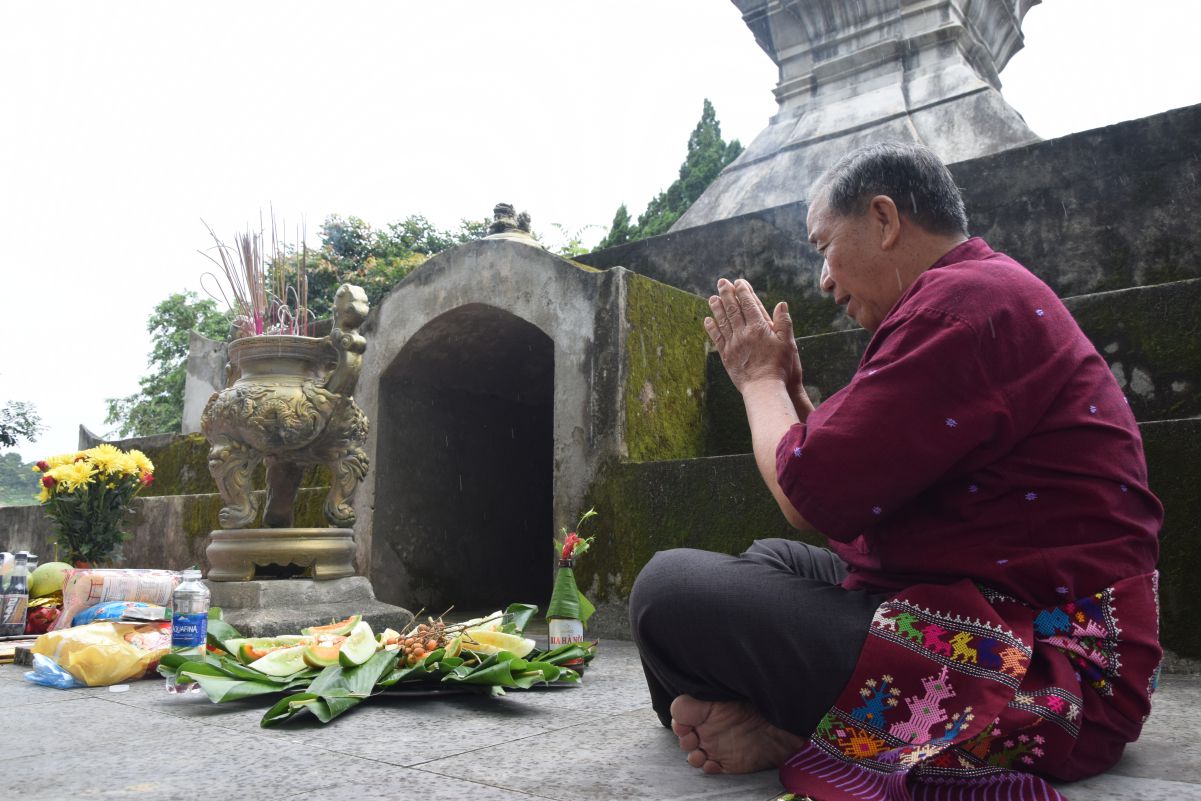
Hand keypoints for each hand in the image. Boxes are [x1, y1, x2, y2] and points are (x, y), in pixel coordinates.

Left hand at [703, 278, 798, 395]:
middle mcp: (743, 333)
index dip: (743, 291)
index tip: (738, 282)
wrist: (764, 388)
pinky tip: (708, 320)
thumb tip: (781, 304)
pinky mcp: (727, 356)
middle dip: (727, 294)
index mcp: (759, 328)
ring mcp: (733, 344)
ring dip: (717, 308)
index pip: (749, 304)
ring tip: (712, 298)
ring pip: (722, 321)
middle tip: (721, 282)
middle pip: (733, 309)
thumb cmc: (780, 367)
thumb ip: (784, 323)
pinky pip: (717, 338)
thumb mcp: (788, 343)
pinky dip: (712, 328)